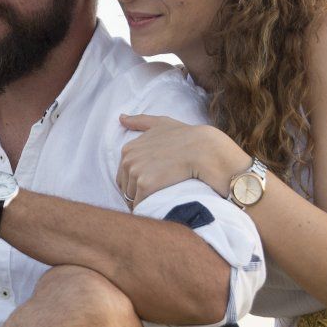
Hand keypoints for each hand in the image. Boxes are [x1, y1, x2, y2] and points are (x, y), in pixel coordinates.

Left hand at [117, 114, 249, 206]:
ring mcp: (136, 172)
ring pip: (132, 198)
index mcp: (128, 149)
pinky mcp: (145, 185)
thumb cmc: (186, 136)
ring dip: (143, 203)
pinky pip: (140, 205)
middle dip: (137, 194)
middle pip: (126, 188)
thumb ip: (140, 121)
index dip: (137, 183)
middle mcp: (128, 160)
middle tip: (158, 194)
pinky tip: (159, 207)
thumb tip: (121, 118)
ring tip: (160, 201)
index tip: (153, 184)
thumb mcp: (161, 124)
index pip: (124, 175)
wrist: (204, 150)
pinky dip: (148, 209)